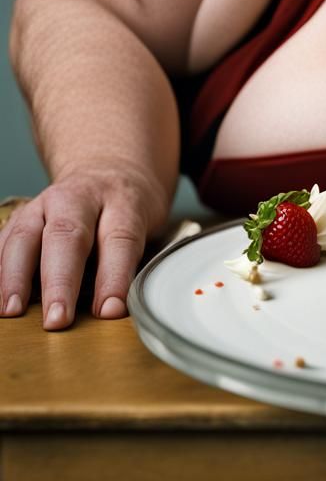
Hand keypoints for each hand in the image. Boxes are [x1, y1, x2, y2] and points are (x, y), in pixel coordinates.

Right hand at [0, 164, 170, 329]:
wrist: (107, 167)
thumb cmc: (130, 207)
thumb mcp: (149, 224)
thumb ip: (132, 261)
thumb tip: (117, 309)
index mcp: (123, 201)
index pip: (120, 239)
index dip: (114, 277)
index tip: (108, 311)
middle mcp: (81, 197)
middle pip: (68, 235)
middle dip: (60, 282)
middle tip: (57, 320)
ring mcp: (46, 203)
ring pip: (26, 235)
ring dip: (16, 276)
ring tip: (13, 311)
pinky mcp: (22, 214)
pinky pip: (5, 238)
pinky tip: (0, 294)